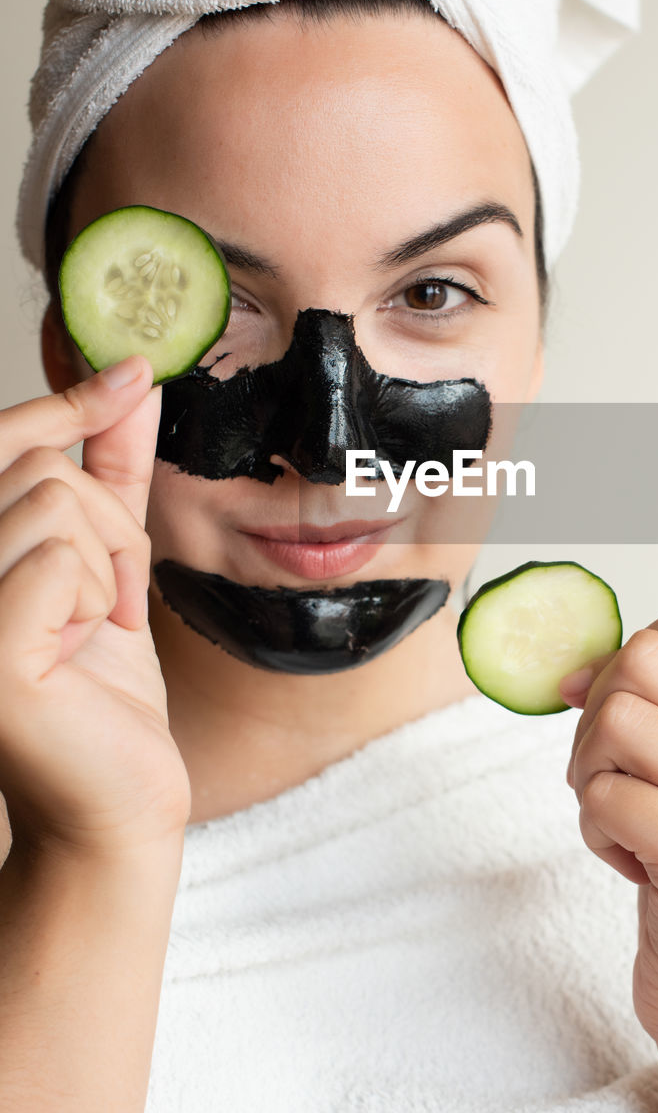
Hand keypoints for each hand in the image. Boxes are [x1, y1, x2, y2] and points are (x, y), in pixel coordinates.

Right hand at [0, 357, 190, 859]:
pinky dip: (101, 597)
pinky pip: (62, 557)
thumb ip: (112, 472)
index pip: (3, 445)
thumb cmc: (106, 687)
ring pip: (57, 504)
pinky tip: (84, 653)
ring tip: (98, 628)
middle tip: (114, 600)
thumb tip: (131, 382)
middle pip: (42, 470)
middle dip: (112, 527)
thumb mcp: (112, 561)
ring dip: (112, 566)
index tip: (136, 371)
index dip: (64, 402)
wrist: (120, 796)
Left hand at [561, 593, 657, 1063]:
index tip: (616, 709)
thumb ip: (656, 712)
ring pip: (617, 719)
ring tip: (623, 820)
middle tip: (610, 774)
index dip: (629, 655)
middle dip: (598, 713)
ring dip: (591, 774)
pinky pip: (603, 796)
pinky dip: (595, 829)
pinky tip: (633, 863)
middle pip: (645, 657)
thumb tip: (573, 672)